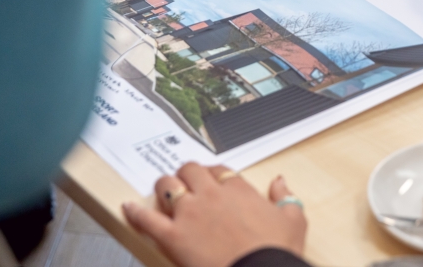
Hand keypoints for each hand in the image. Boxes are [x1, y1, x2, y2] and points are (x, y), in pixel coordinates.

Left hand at [123, 163, 305, 266]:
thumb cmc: (275, 253)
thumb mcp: (293, 221)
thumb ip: (286, 197)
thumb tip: (280, 183)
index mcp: (238, 190)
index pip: (219, 170)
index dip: (211, 173)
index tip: (210, 179)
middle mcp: (211, 195)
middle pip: (189, 170)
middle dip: (185, 175)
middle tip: (184, 182)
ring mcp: (190, 214)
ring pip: (167, 186)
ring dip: (163, 186)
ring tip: (162, 190)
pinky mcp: (173, 236)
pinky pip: (147, 218)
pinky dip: (136, 212)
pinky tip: (129, 208)